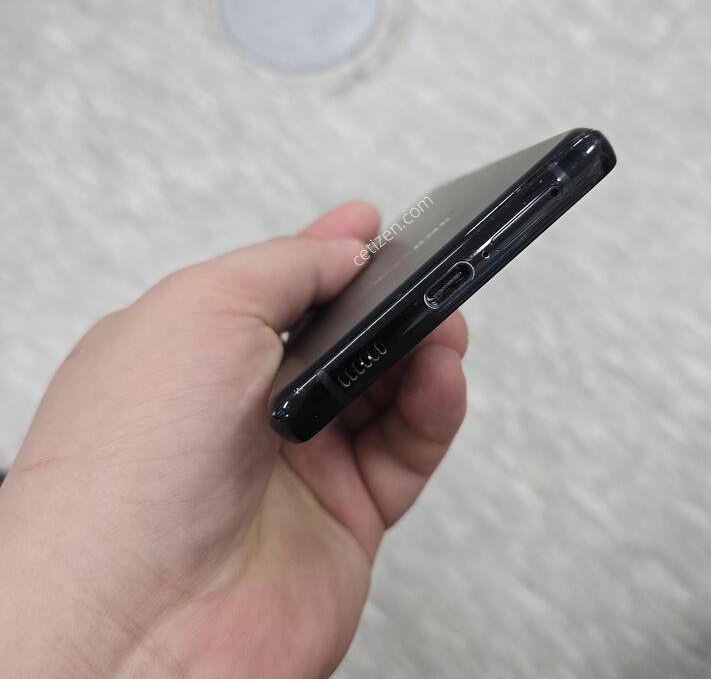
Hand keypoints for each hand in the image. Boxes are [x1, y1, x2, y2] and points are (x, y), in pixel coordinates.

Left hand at [0, 200, 467, 678]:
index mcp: (201, 351)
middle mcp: (249, 407)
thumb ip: (285, 267)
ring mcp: (300, 462)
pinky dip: (435, 405)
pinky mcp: (349, 516)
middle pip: (344, 338)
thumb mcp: (202, 309)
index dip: (331, 256)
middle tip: (428, 274)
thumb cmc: (130, 458)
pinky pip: (409, 447)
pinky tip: (442, 372)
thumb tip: (346, 250)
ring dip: (421, 348)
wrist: (134, 618)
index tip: (375, 229)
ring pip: (386, 389)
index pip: (283, 290)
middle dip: (389, 301)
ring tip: (443, 320)